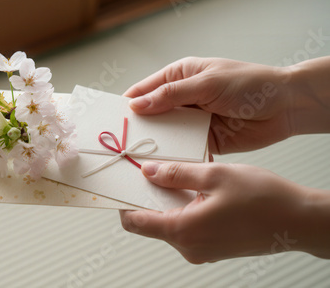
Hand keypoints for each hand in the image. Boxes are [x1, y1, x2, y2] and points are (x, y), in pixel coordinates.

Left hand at [120, 161, 329, 262]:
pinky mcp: (212, 247)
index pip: (134, 222)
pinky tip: (196, 190)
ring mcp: (201, 250)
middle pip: (151, 221)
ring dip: (169, 201)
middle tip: (151, 171)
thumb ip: (176, 173)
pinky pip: (187, 228)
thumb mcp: (214, 175)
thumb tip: (149, 171)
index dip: (123, 202)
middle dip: (148, 197)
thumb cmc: (264, 200)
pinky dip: (184, 209)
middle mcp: (188, 247)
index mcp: (183, 230)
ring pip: (170, 223)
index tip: (122, 184)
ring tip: (178, 176)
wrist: (299, 222)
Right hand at [124, 57, 294, 153]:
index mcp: (179, 77)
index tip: (110, 120)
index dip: (127, 104)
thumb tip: (137, 104)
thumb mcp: (206, 83)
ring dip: (155, 144)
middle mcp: (182, 99)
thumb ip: (171, 95)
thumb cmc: (248, 84)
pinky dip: (174, 156)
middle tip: (120, 144)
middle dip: (138, 128)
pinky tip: (162, 165)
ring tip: (135, 159)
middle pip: (151, 114)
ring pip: (165, 134)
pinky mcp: (203, 140)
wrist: (285, 107)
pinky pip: (183, 149)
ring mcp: (192, 120)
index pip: (145, 90)